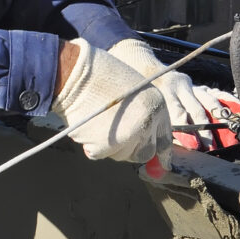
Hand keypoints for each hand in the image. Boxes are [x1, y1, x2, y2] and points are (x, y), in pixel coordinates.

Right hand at [50, 39, 171, 166]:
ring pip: (122, 155)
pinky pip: (99, 154)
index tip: (161, 164)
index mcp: (156, 106)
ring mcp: (128, 136)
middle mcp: (147, 123)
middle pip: (145, 153)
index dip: (161, 152)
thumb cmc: (100, 75)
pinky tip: (87, 126)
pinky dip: (92, 145)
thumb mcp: (133, 88)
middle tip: (116, 138)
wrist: (75, 74)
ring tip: (98, 122)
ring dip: (111, 146)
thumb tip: (144, 138)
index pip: (165, 138)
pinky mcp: (106, 146)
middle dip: (132, 149)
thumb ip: (142, 111)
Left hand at [108, 39, 239, 150]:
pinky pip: (212, 95)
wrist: (142, 68)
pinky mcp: (194, 83)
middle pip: (196, 111)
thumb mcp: (146, 108)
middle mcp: (177, 86)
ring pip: (208, 102)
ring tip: (224, 136)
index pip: (178, 115)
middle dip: (205, 131)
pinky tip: (234, 112)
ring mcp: (187, 83)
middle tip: (211, 147)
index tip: (195, 147)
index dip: (188, 132)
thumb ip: (156, 128)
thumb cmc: (142, 96)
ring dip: (217, 121)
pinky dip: (224, 103)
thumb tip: (162, 154)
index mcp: (162, 93)